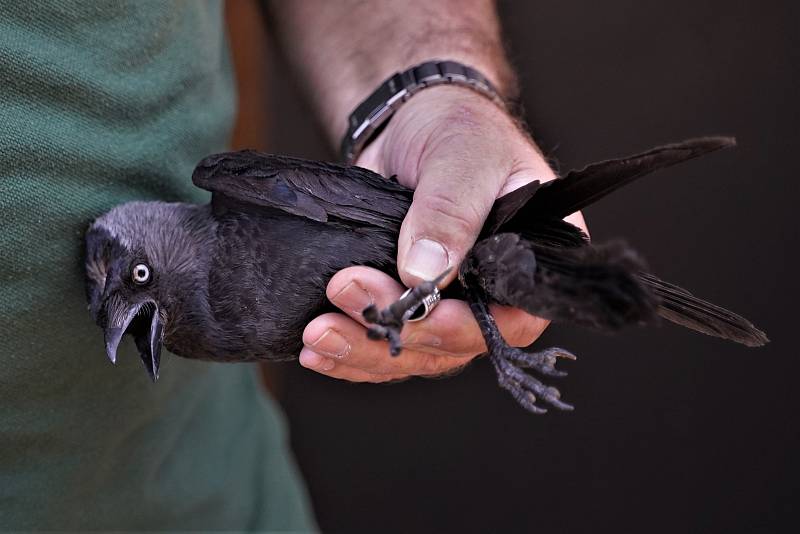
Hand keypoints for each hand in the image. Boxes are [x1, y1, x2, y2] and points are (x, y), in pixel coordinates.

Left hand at [300, 86, 586, 380]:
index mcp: (528, 262)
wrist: (411, 122)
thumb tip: (423, 275)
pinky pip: (381, 346)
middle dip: (397, 330)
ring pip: (411, 353)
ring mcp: (447, 305)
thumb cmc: (457, 128)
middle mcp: (492, 295)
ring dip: (363, 348)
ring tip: (317, 333)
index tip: (416, 311)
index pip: (513, 320)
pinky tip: (314, 350)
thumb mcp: (462, 156)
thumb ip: (450, 211)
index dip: (464, 328)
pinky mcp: (404, 305)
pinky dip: (348, 353)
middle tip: (346, 290)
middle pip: (452, 345)